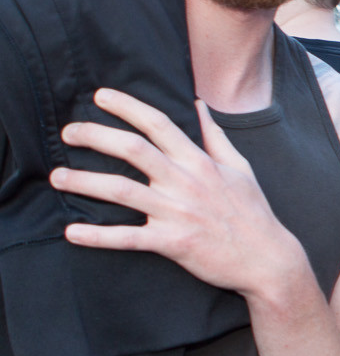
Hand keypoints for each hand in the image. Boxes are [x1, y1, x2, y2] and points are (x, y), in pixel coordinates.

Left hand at [49, 88, 302, 293]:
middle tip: (68, 133)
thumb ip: (215, 136)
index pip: (159, 124)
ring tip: (56, 177)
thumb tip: (200, 105)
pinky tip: (72, 232)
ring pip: (122, 191)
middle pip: (133, 149)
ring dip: (84, 182)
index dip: (127, 106)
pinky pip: (128, 238)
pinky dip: (98, 236)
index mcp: (200, 162)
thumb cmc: (253, 211)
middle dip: (96, 136)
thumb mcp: (241, 167)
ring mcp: (177, 213)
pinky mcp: (173, 243)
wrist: (267, 258)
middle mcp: (185, 182)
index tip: (100, 97)